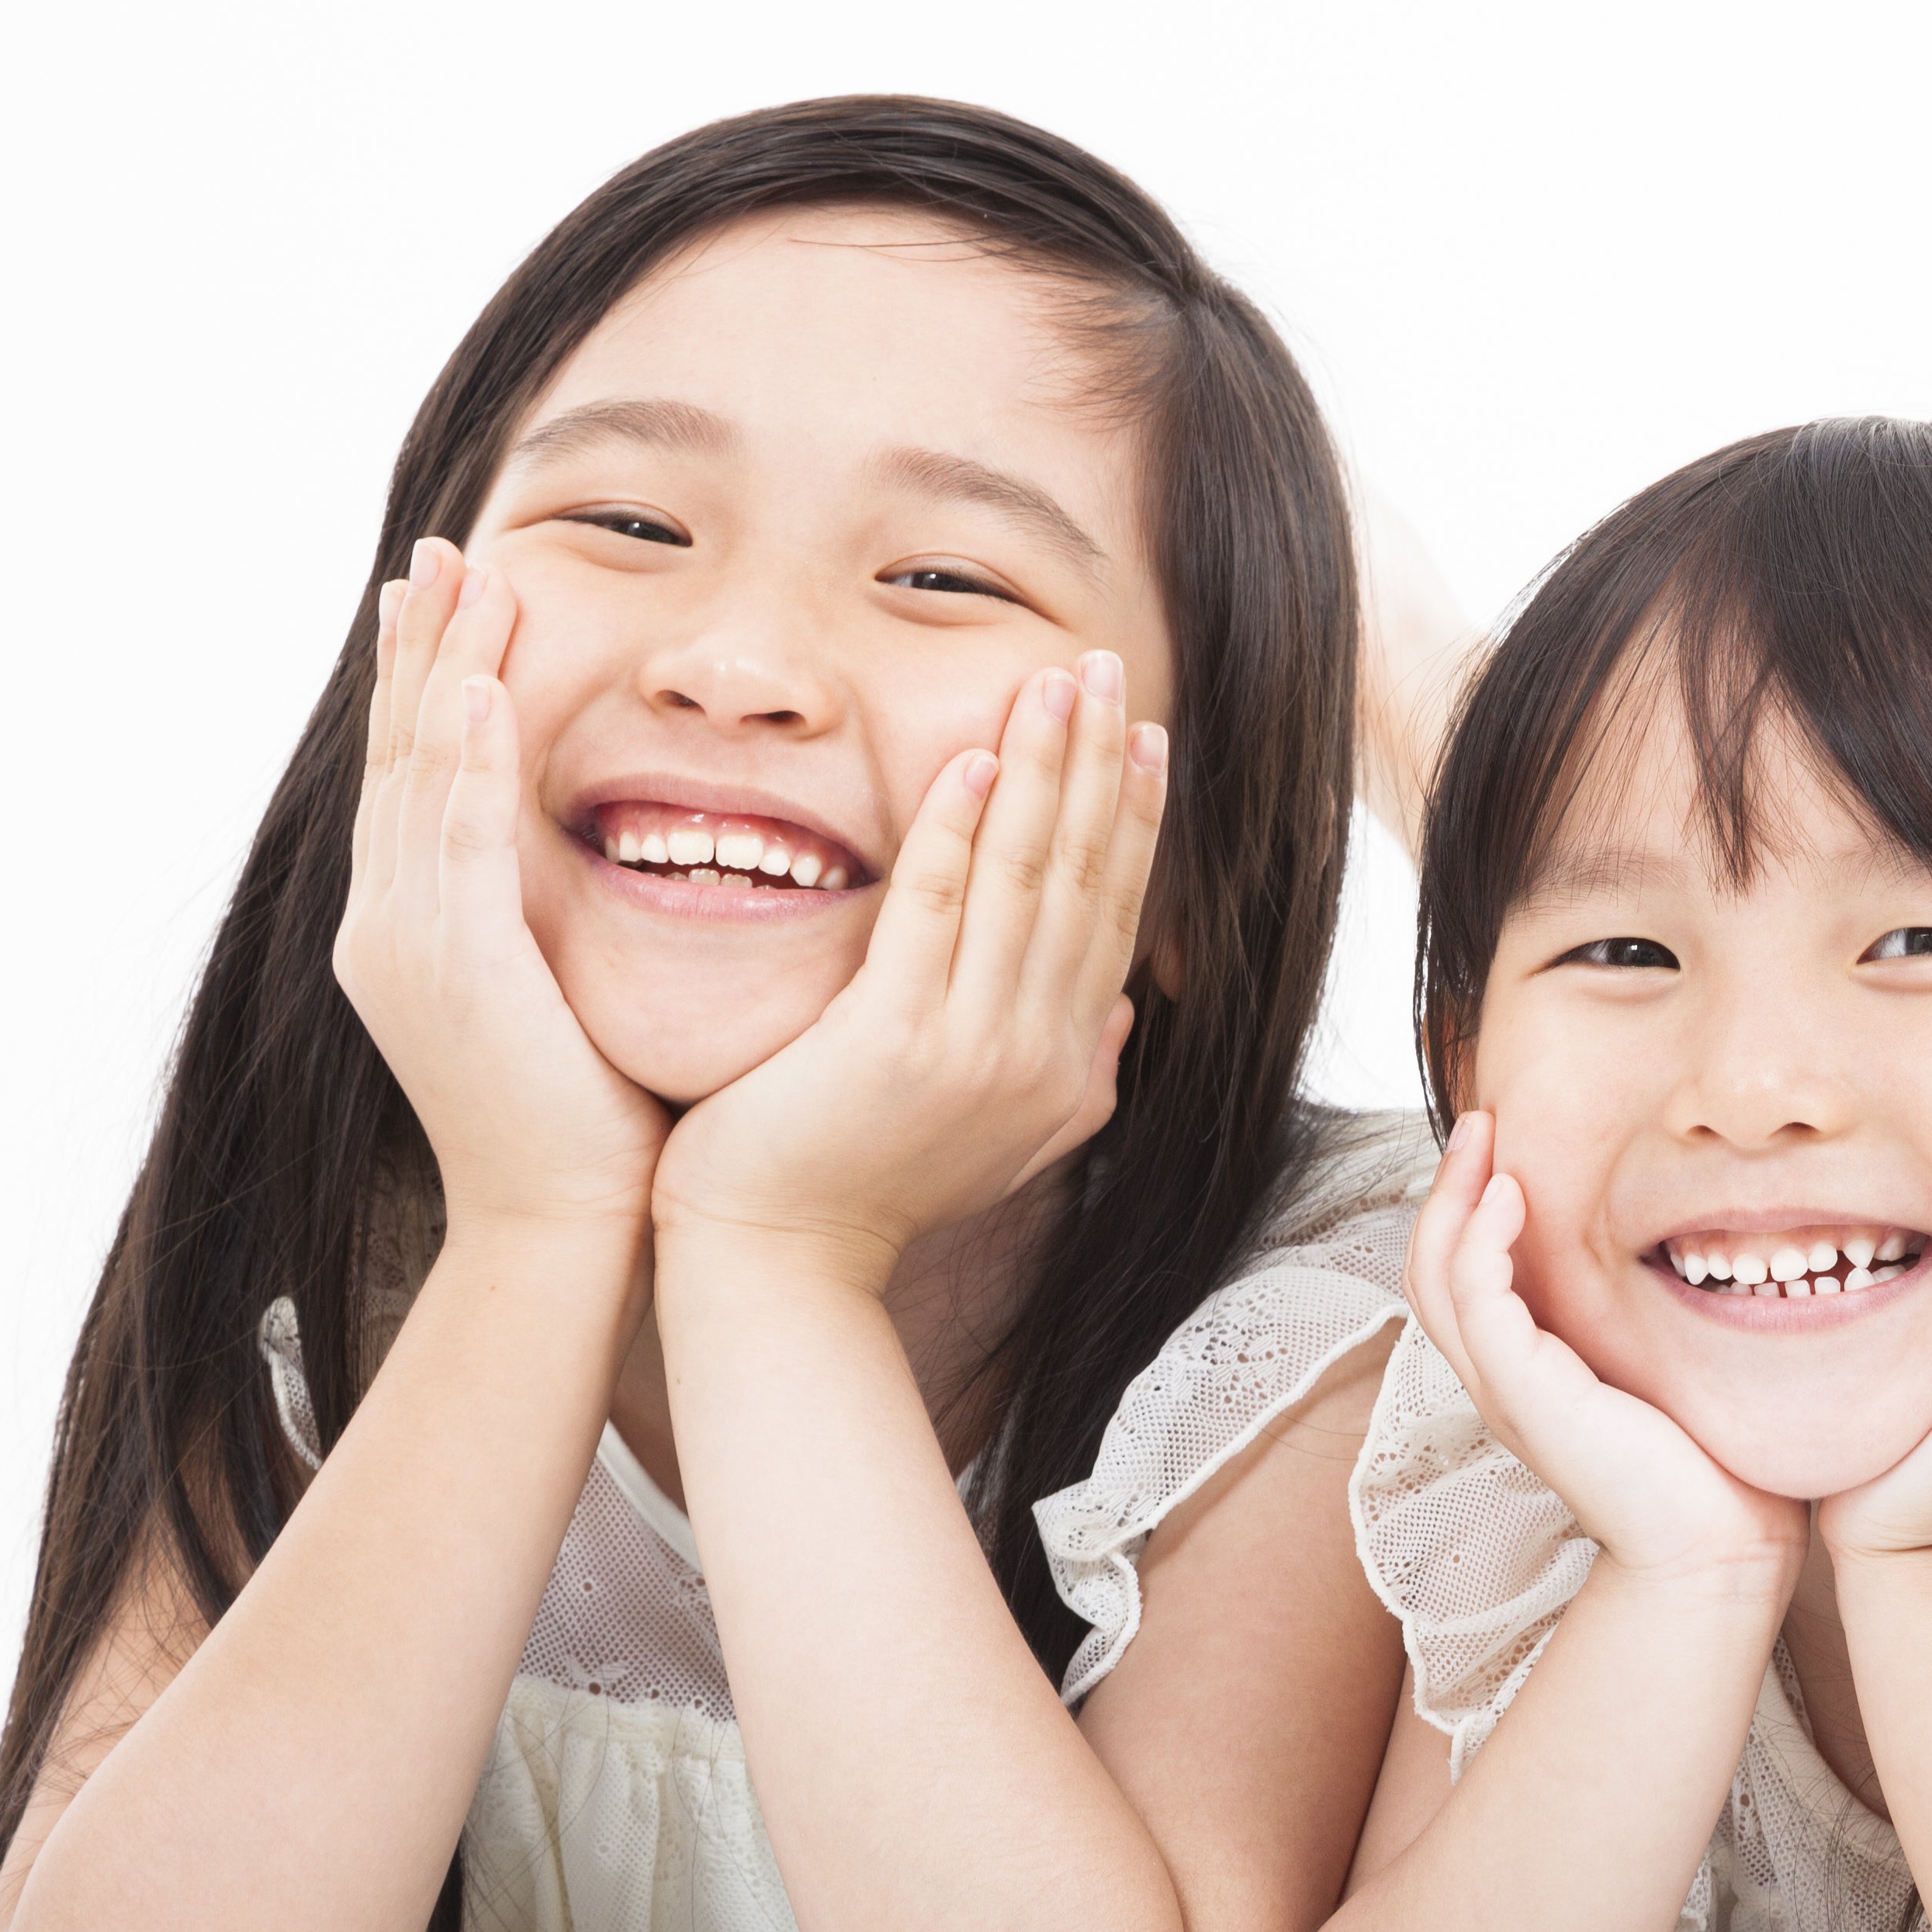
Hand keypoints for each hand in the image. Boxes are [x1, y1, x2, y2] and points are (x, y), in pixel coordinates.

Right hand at [333, 540, 671, 1233]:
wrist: (563, 1227)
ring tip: (466, 580)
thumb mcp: (560, 994)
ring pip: (418, 778)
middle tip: (434, 553)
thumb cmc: (589, 1125)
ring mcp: (407, 947)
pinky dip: (465, 762)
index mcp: (412, 934)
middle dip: (420, 649)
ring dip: (444, 670)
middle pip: (400, 756)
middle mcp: (388, 928)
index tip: (445, 598)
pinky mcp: (451, 968)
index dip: (426, 683)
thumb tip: (614, 855)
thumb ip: (556, 918)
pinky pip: (455, 841)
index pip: (416, 779)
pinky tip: (483, 691)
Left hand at [649, 649, 1165, 1285]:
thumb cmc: (867, 1189)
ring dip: (1045, 769)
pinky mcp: (894, 1039)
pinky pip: (933, 909)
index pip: (1112, 914)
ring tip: (1056, 682)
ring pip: (1023, 879)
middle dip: (1100, 764)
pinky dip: (957, 828)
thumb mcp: (999, 1139)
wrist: (784, 1262)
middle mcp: (1038, 1053)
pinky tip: (972, 760)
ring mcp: (972, 1048)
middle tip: (1108, 668)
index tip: (1146, 735)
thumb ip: (1070, 1075)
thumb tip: (1118, 1008)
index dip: (1134, 818)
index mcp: (1065, 1067)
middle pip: (1081, 878)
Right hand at [1407, 1113, 1805, 1588]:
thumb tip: (1699, 1244)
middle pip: (1429, 1268)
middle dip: (1448, 1186)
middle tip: (1482, 1121)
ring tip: (1487, 1141)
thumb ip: (1650, 1317)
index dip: (1468, 1205)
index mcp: (1528, 1375)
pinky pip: (1478, 1302)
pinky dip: (1484, 1241)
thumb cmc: (1713, 1465)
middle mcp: (1502, 1383)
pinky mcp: (1528, 1397)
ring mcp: (1507, 1392)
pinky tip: (1515, 1198)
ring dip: (1453, 1198)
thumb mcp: (1669, 1367)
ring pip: (1437, 1278)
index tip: (1505, 1143)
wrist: (1721, 1548)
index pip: (1462, 1277)